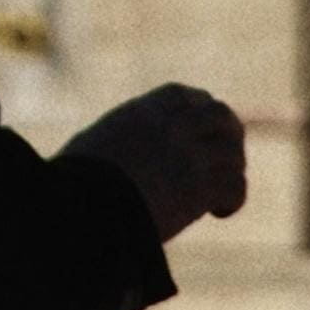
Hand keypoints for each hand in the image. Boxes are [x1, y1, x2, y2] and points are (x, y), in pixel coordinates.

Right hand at [59, 85, 246, 240]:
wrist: (79, 204)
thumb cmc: (75, 180)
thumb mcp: (96, 143)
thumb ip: (119, 137)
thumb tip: (115, 148)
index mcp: (146, 110)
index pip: (191, 98)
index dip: (203, 117)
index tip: (201, 136)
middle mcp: (173, 125)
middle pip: (222, 117)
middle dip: (228, 136)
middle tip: (222, 162)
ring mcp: (189, 155)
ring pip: (233, 153)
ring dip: (231, 171)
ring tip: (216, 193)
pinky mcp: (199, 187)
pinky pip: (234, 186)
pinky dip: (232, 199)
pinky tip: (217, 212)